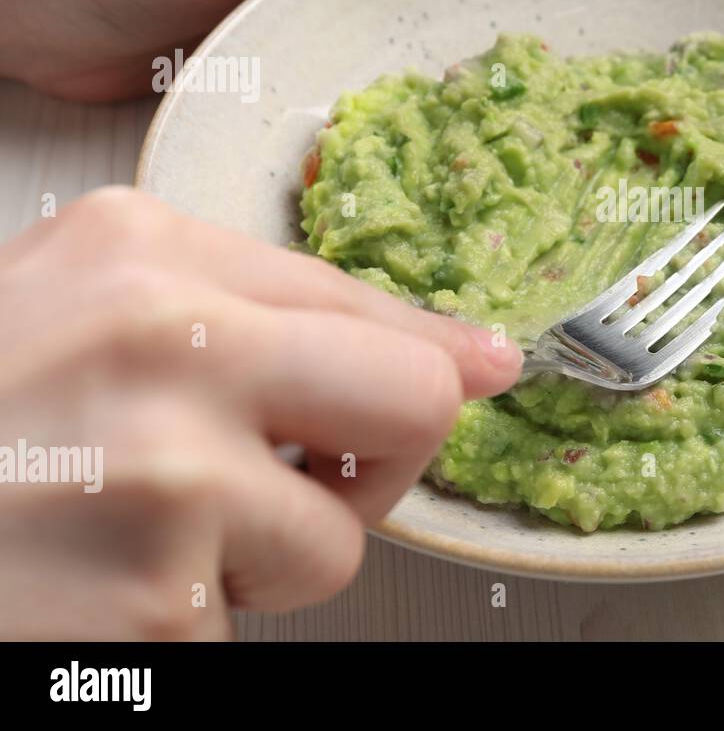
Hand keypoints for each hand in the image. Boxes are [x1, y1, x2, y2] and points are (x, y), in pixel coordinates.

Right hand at [0, 187, 520, 638]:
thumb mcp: (86, 303)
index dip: (436, 357)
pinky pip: (244, 627)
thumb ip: (260, 308)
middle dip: (381, 456)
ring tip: (138, 536)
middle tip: (308, 476)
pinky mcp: (148, 609)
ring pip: (335, 546)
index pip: (372, 306)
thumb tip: (468, 355)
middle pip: (414, 403)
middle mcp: (163, 345)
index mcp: (145, 253)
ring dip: (259, 562)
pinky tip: (96, 584)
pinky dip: (188, 624)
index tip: (481, 372)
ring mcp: (159, 479)